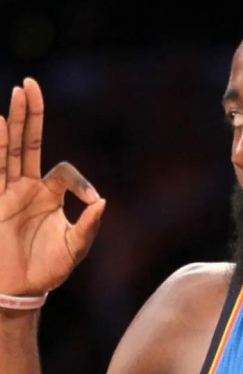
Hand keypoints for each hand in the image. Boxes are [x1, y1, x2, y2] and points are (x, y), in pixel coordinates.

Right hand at [0, 79, 104, 296]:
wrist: (18, 288)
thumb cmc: (48, 269)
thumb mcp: (75, 247)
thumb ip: (89, 226)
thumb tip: (103, 202)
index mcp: (50, 195)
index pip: (63, 171)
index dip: (80, 181)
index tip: (91, 203)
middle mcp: (27, 187)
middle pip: (29, 143)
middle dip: (30, 115)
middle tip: (30, 85)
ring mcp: (7, 192)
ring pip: (10, 149)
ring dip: (13, 122)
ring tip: (18, 93)